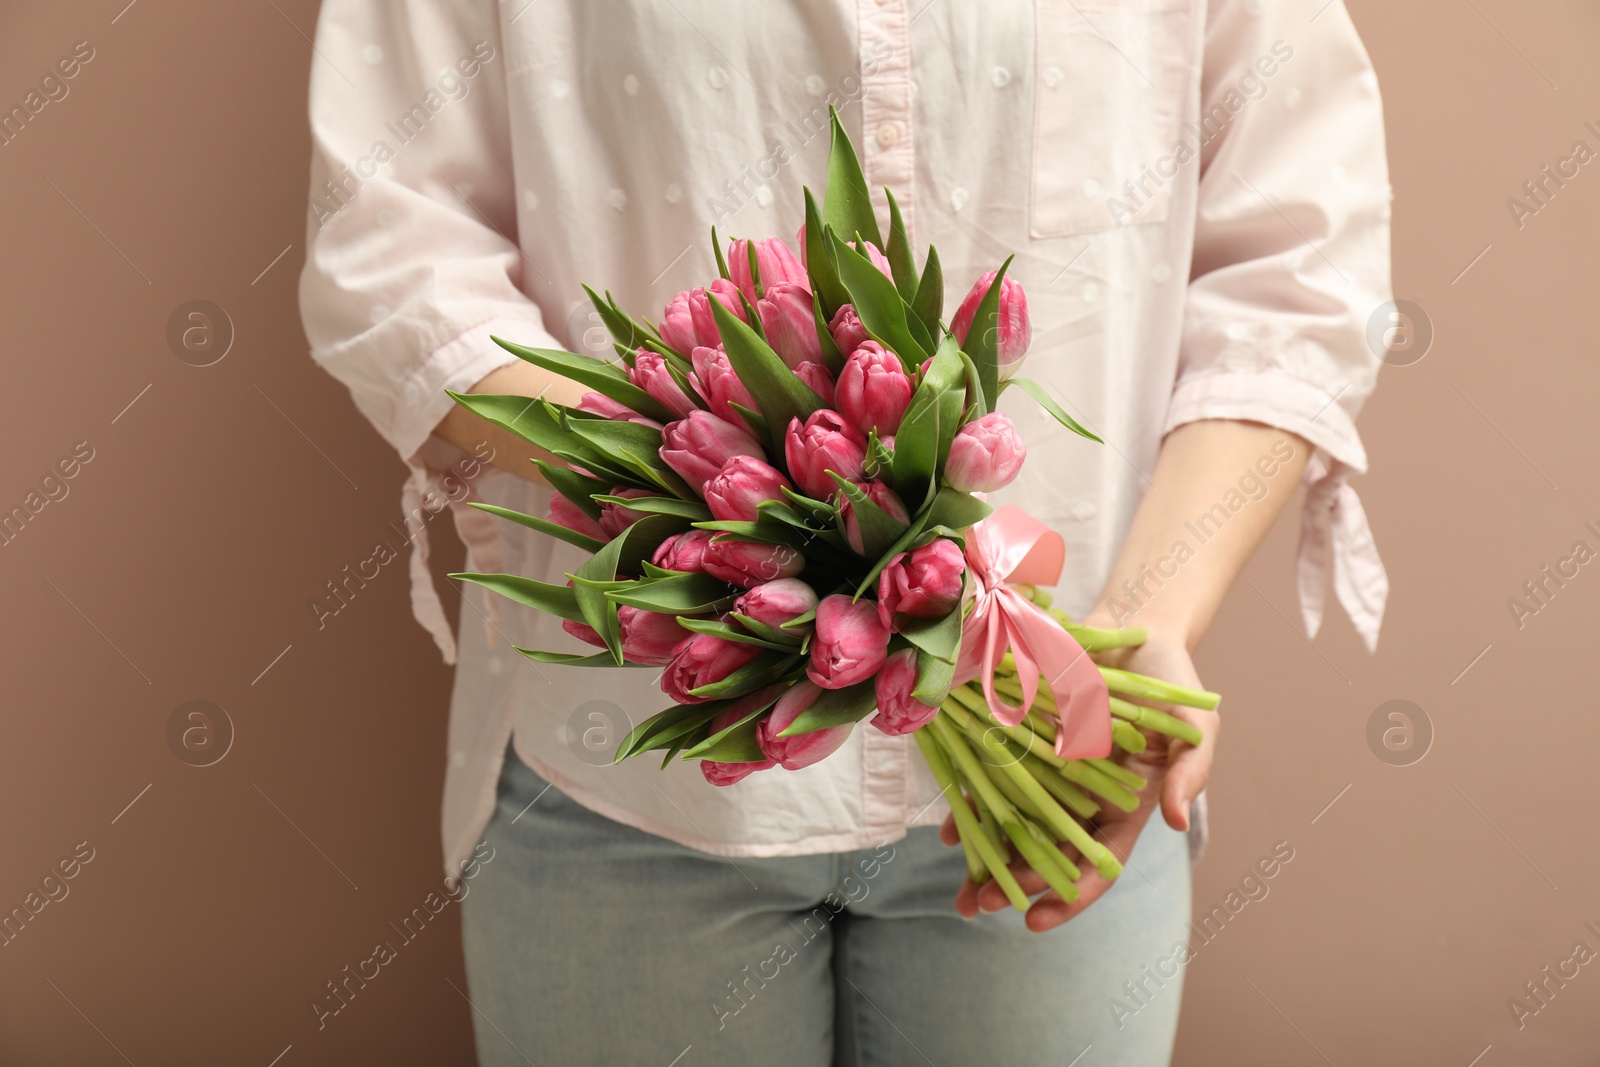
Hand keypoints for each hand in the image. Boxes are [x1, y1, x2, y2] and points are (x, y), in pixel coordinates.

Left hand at [939, 619, 1218, 931]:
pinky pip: (992, 782)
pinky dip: (971, 809)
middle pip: (1048, 854)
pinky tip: (948, 835)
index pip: (1097, 865)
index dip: (1069, 895)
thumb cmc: (1170, 684)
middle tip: (981, 904)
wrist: (1131, 631)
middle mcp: (1080, 799)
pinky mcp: (1020, 744)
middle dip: (1016, 884)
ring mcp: (1047, 773)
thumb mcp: (1194, 728)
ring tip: (962, 892)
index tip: (1035, 920)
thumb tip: (1178, 821)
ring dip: (988, 861)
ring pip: (1014, 828)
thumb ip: (1190, 774)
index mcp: (1122, 809)